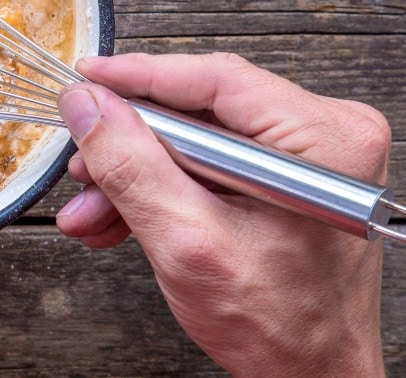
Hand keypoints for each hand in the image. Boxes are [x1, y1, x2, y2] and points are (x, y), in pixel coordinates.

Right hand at [56, 53, 388, 375]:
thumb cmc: (282, 327)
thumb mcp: (188, 243)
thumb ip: (131, 167)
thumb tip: (87, 106)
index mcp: (323, 140)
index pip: (214, 80)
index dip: (139, 77)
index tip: (87, 78)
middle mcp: (320, 138)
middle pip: (197, 112)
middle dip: (127, 145)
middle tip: (81, 162)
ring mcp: (299, 160)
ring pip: (189, 141)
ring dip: (132, 175)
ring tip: (91, 210)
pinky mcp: (277, 180)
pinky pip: (200, 165)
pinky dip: (155, 189)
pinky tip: (117, 217)